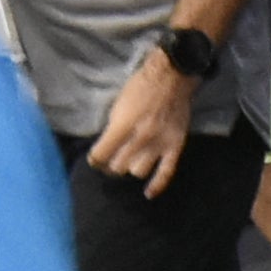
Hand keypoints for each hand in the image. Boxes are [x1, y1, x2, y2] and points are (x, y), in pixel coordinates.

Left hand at [86, 42, 196, 192]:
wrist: (172, 76)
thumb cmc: (141, 86)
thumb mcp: (119, 103)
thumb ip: (113, 127)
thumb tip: (106, 146)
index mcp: (123, 125)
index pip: (101, 155)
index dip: (95, 159)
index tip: (95, 158)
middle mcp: (140, 138)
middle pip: (118, 167)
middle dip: (111, 164)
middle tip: (112, 160)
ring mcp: (159, 144)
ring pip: (138, 171)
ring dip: (131, 168)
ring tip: (130, 162)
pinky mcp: (174, 146)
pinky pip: (165, 173)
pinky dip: (157, 186)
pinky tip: (148, 193)